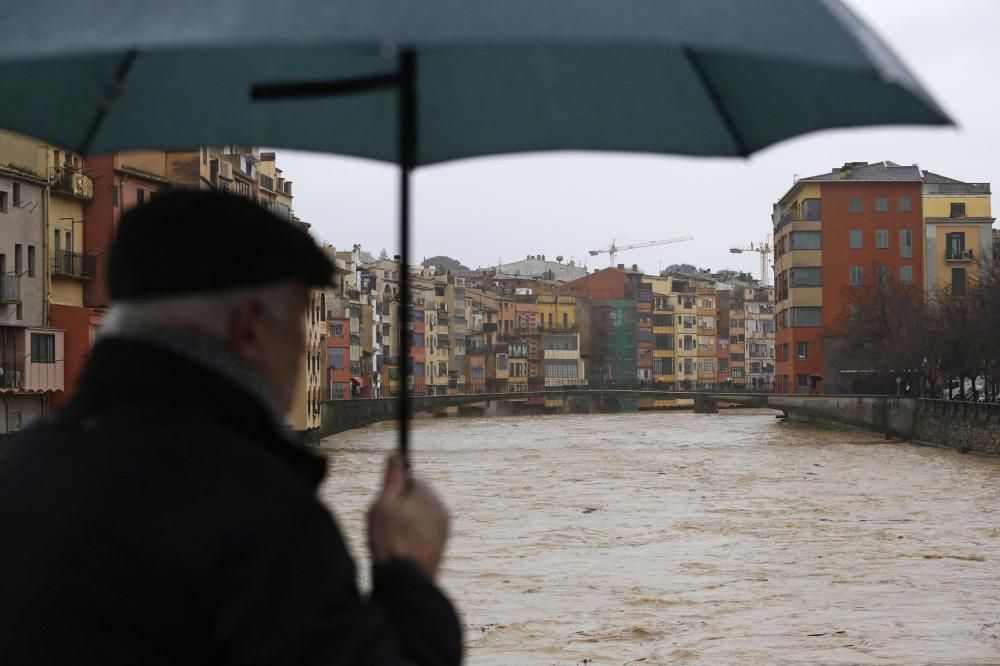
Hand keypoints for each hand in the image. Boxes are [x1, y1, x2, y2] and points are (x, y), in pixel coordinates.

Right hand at [368, 454, 449, 577]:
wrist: (407, 580)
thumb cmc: (391, 540)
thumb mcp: (383, 504)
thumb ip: (392, 478)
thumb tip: (396, 453)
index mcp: (428, 494)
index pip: (411, 480)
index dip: (394, 491)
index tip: (384, 505)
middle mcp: (441, 508)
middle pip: (416, 498)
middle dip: (401, 507)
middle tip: (385, 524)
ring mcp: (443, 528)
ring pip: (420, 516)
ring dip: (407, 523)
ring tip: (392, 540)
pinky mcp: (441, 545)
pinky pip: (424, 532)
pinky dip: (413, 537)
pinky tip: (401, 550)